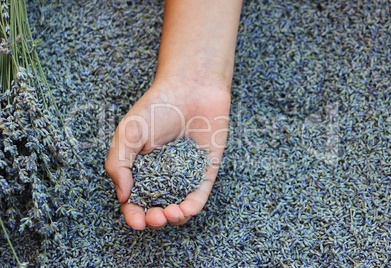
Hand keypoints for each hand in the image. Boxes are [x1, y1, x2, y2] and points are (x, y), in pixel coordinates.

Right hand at [105, 80, 229, 229]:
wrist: (191, 89)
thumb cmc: (157, 108)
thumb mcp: (128, 134)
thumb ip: (119, 163)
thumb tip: (123, 196)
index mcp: (141, 169)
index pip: (134, 200)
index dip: (133, 214)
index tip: (136, 221)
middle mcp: (162, 176)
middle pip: (156, 207)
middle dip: (154, 219)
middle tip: (154, 218)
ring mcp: (184, 175)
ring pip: (178, 206)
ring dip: (174, 218)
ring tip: (170, 214)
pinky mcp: (204, 171)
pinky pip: (199, 194)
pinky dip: (192, 207)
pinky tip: (185, 209)